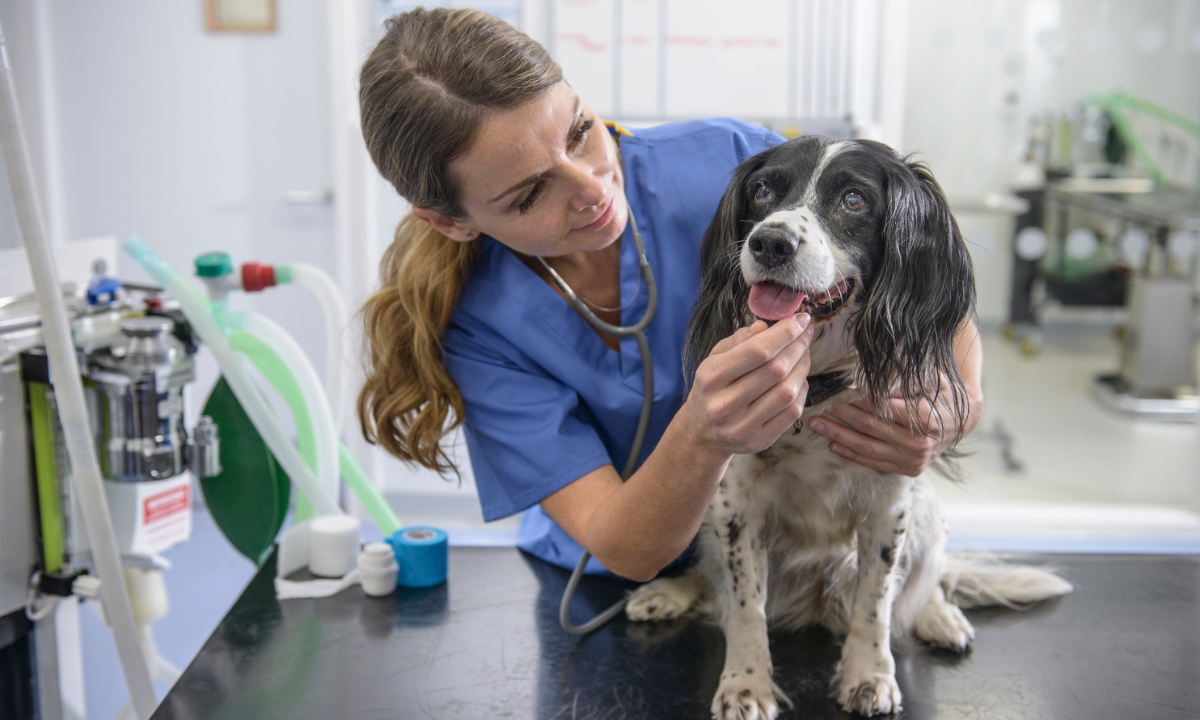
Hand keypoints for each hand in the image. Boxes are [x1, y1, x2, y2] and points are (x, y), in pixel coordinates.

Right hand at [682, 315, 814, 456]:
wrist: (701, 433)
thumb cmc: (712, 389)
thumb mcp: (715, 359)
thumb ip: (739, 341)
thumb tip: (767, 327)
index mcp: (711, 377)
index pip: (757, 351)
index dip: (785, 333)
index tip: (801, 319)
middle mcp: (724, 404)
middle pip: (776, 370)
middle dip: (798, 346)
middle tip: (807, 332)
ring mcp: (742, 426)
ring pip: (787, 391)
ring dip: (803, 367)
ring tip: (804, 353)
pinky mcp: (759, 441)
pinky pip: (792, 412)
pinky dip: (801, 390)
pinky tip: (799, 378)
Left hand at [808, 380, 979, 476]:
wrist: (959, 423)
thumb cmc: (940, 396)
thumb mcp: (929, 380)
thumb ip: (903, 382)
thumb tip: (874, 383)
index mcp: (926, 419)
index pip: (883, 409)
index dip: (858, 401)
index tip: (838, 394)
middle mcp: (919, 443)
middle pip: (871, 429)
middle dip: (842, 417)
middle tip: (821, 407)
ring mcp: (913, 460)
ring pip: (868, 448)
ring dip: (839, 436)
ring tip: (818, 425)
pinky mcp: (907, 470)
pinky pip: (874, 463)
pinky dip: (852, 454)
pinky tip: (834, 444)